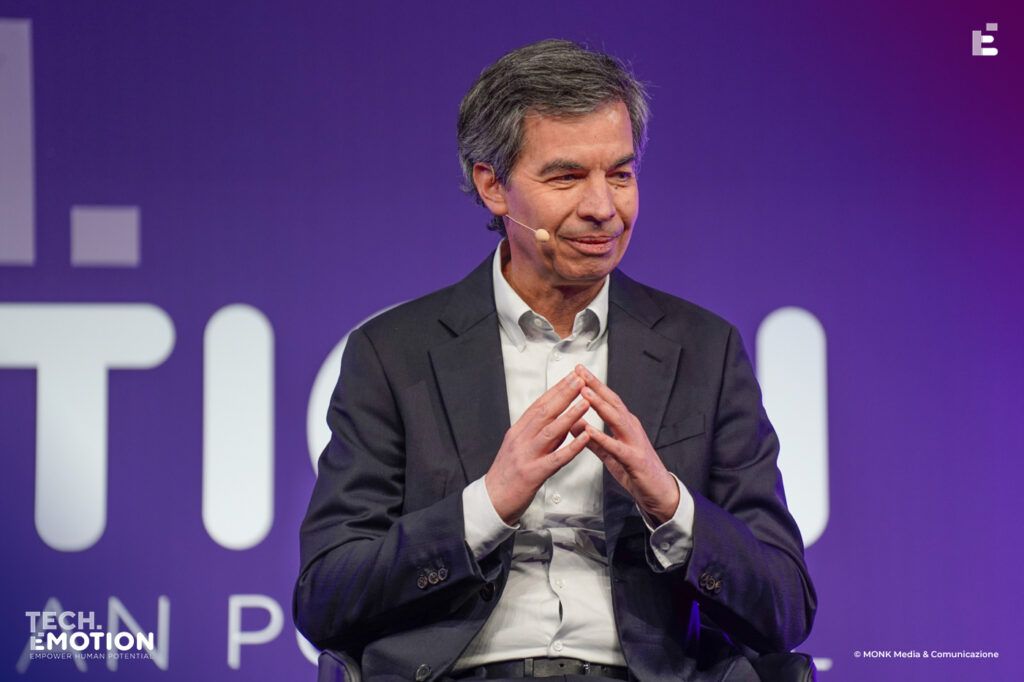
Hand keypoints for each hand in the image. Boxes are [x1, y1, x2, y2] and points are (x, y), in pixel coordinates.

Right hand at [485, 372, 591, 524]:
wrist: (492, 500)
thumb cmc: (506, 475)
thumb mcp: (518, 447)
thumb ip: (537, 433)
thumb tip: (559, 420)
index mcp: (517, 431)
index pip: (538, 405)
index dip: (556, 390)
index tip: (571, 378)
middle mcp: (521, 440)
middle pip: (545, 412)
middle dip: (564, 394)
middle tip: (580, 380)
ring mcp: (527, 456)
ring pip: (550, 431)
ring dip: (570, 415)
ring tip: (585, 402)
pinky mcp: (534, 474)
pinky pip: (556, 458)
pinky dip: (572, 447)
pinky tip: (584, 438)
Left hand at [570, 365, 679, 523]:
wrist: (659, 491)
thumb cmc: (636, 470)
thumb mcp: (610, 453)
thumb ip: (593, 439)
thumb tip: (575, 425)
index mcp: (625, 424)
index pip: (607, 399)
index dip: (592, 385)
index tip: (578, 371)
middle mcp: (631, 428)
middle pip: (612, 402)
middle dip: (595, 386)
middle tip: (580, 372)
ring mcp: (634, 442)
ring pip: (616, 418)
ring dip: (600, 405)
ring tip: (584, 393)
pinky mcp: (634, 459)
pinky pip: (616, 447)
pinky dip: (603, 438)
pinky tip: (591, 431)